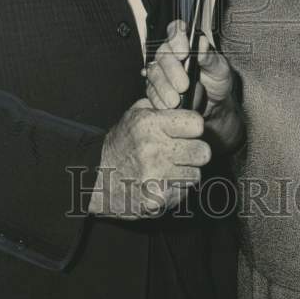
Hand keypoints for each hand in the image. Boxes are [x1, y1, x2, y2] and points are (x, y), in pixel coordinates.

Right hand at [88, 99, 210, 218]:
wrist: (96, 179)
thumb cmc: (120, 144)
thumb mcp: (134, 115)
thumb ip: (161, 105)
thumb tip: (190, 98)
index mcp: (150, 124)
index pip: (197, 124)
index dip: (193, 127)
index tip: (186, 131)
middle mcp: (153, 150)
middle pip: (203, 152)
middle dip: (195, 152)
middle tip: (181, 152)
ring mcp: (155, 177)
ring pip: (196, 174)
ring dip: (186, 172)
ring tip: (169, 168)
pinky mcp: (157, 200)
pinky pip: (183, 192)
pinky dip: (176, 189)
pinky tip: (161, 182)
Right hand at [144, 19, 232, 116]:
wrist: (214, 103)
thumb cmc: (217, 79)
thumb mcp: (220, 68)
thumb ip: (210, 57)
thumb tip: (202, 43)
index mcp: (186, 42)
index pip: (175, 31)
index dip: (176, 37)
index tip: (184, 51)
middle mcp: (170, 53)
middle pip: (163, 54)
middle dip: (172, 70)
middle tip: (183, 85)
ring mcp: (161, 70)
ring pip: (154, 74)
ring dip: (163, 88)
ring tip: (175, 101)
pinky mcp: (155, 87)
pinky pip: (151, 92)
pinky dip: (159, 100)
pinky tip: (168, 106)